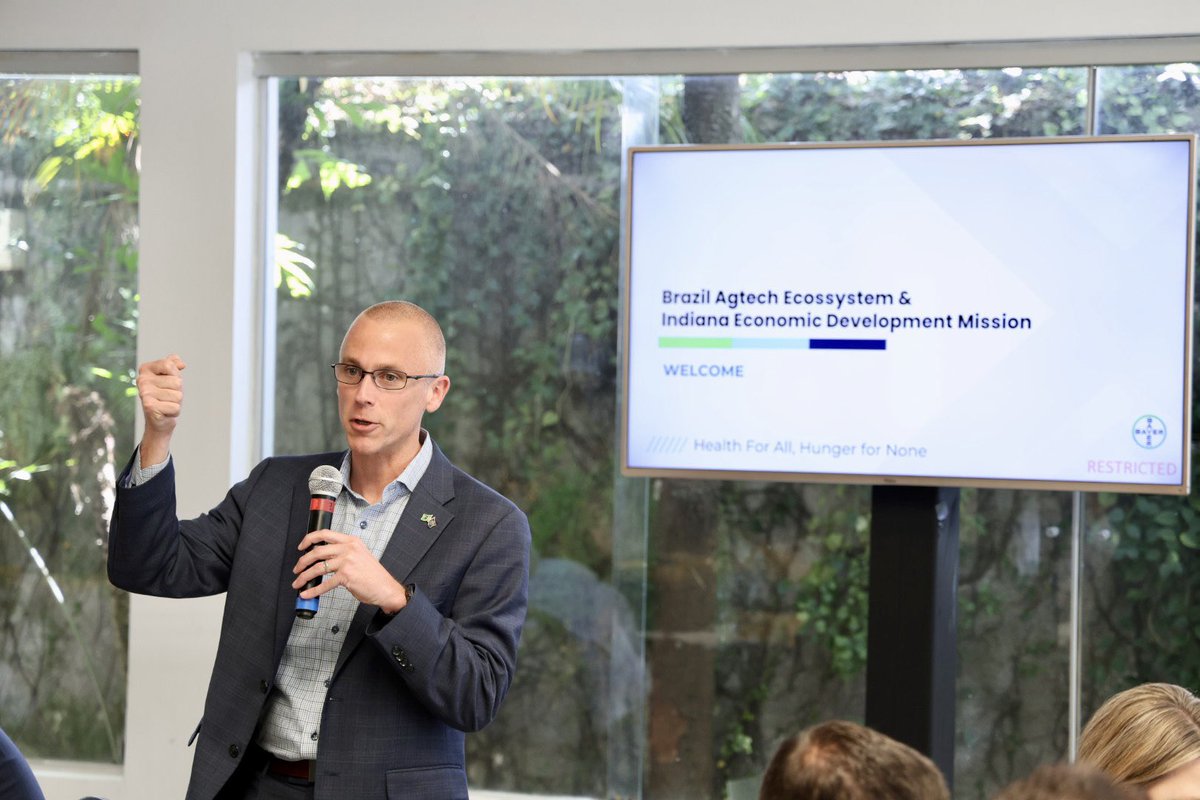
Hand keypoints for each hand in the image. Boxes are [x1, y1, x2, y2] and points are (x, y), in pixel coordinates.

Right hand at [136, 354, 185, 466]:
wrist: (159, 419)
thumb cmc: (166, 396)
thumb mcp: (171, 377)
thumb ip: (173, 364)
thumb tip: (181, 364)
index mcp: (145, 369)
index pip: (169, 364)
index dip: (175, 375)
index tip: (168, 382)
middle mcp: (142, 380)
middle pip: (177, 382)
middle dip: (177, 391)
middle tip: (167, 397)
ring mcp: (144, 393)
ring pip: (178, 395)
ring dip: (176, 402)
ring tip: (166, 404)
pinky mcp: (149, 407)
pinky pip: (175, 407)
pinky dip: (174, 412)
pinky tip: (165, 412)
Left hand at [293, 530, 408, 613]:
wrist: (385, 587)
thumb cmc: (373, 574)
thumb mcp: (360, 554)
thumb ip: (344, 551)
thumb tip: (322, 556)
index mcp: (351, 541)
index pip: (324, 534)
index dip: (309, 539)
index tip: (301, 546)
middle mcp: (348, 548)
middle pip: (317, 551)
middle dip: (302, 561)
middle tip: (297, 568)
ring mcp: (347, 562)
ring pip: (317, 568)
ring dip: (304, 577)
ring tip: (298, 582)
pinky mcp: (346, 576)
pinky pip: (324, 583)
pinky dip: (313, 591)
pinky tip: (307, 594)